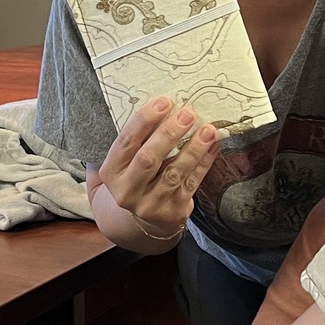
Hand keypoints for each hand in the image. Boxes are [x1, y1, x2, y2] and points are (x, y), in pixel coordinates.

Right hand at [94, 97, 220, 239]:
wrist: (140, 222)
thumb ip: (130, 141)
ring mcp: (151, 204)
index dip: (144, 121)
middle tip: (187, 114)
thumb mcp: (120, 163)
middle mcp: (128, 190)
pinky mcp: (173, 211)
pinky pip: (191, 183)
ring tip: (208, 130)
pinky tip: (213, 146)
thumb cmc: (133, 178)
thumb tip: (152, 103)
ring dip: (193, 149)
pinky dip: (204, 163)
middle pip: (149, 159)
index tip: (163, 102)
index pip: (126, 142)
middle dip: (169, 134)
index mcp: (111, 172)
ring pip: (174, 172)